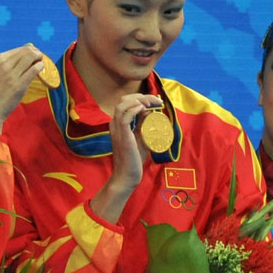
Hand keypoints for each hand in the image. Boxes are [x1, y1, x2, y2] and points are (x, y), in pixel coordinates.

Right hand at [0, 44, 44, 131]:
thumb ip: (8, 63)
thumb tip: (26, 53)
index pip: (20, 49)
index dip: (31, 51)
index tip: (35, 55)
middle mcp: (4, 64)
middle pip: (27, 51)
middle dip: (37, 53)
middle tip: (40, 59)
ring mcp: (11, 75)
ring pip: (31, 57)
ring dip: (40, 58)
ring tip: (41, 63)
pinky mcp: (19, 85)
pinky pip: (34, 70)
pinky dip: (40, 67)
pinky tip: (41, 69)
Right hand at [90, 93, 162, 222]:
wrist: (127, 176)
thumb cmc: (134, 159)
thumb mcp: (141, 138)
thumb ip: (143, 125)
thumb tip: (150, 112)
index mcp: (119, 123)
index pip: (127, 102)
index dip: (142, 98)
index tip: (157, 101)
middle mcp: (115, 124)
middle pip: (124, 99)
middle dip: (142, 96)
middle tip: (157, 100)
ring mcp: (117, 129)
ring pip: (122, 104)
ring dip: (138, 100)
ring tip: (150, 103)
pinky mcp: (121, 136)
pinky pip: (124, 116)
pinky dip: (134, 109)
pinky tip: (144, 109)